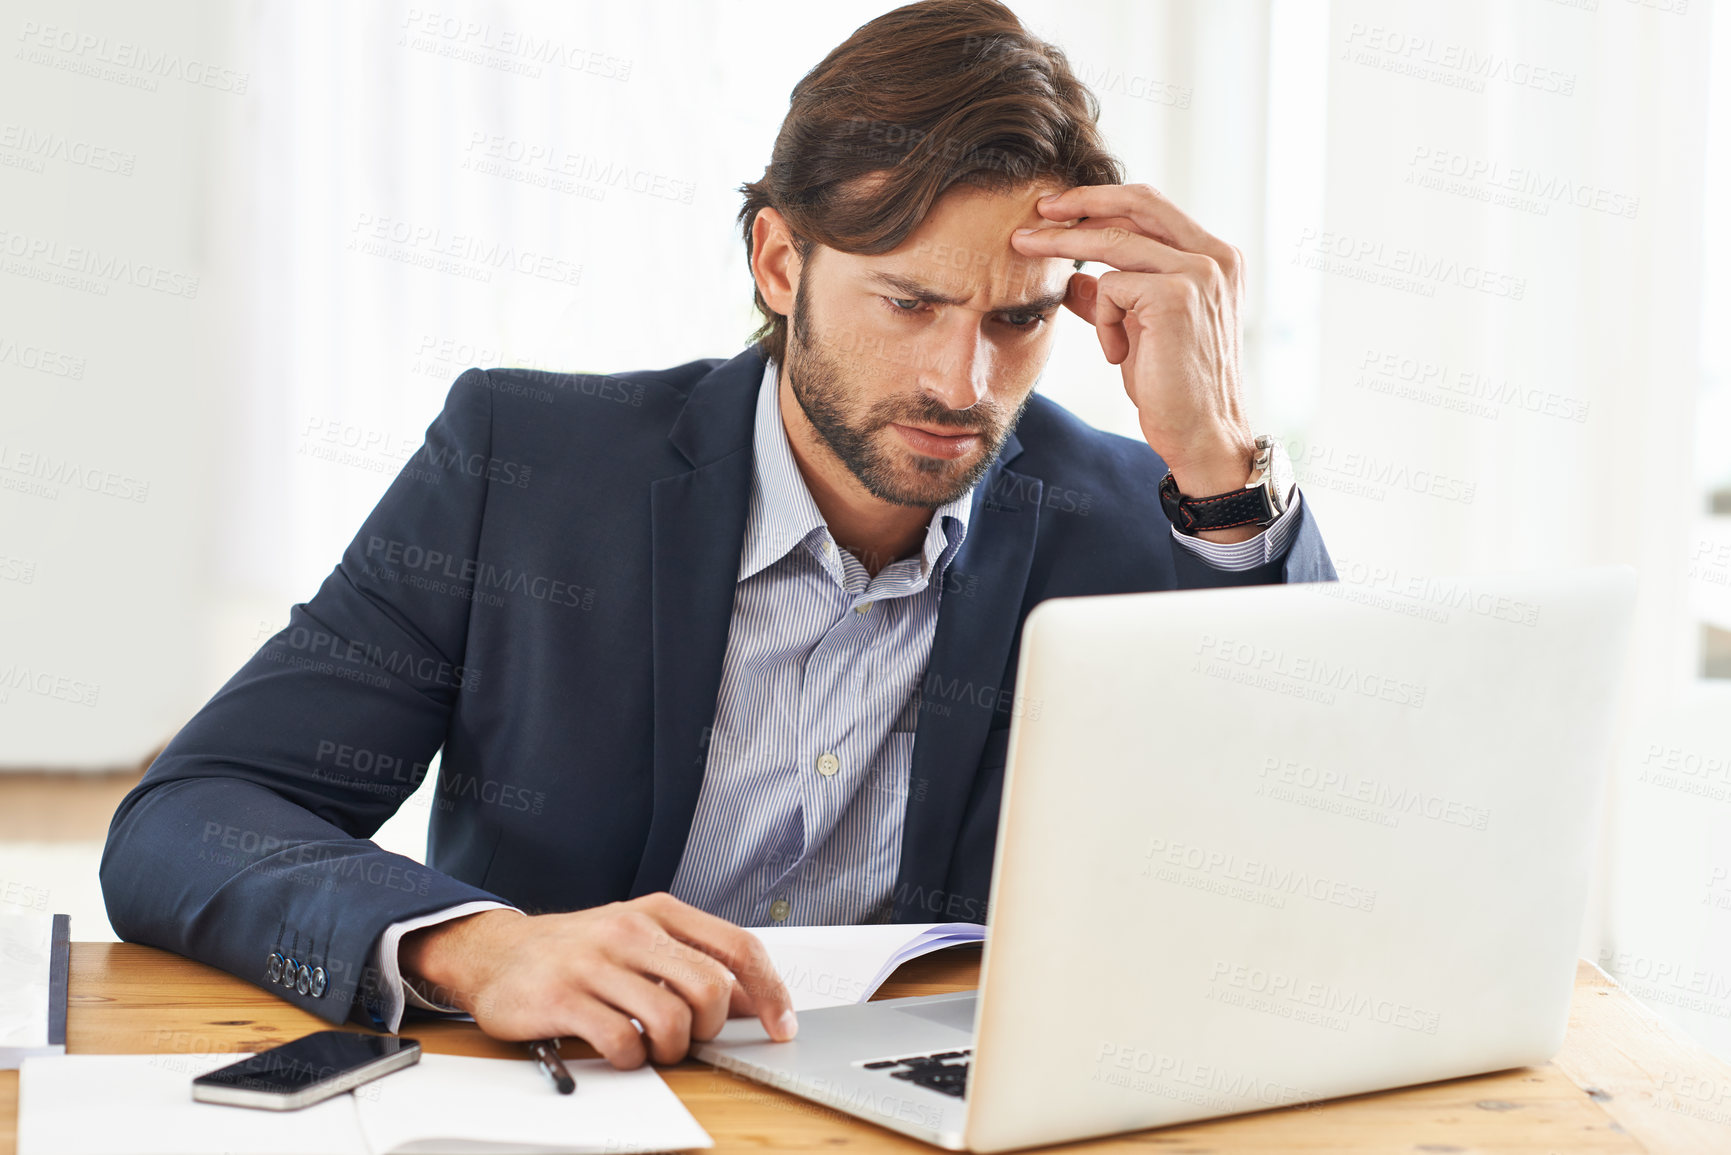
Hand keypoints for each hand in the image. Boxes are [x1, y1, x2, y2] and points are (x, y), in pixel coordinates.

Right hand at [398, 893, 796, 1067]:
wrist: (496, 953)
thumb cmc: (579, 951)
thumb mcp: (642, 942)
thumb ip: (696, 964)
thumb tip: (753, 999)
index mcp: (659, 912)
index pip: (738, 946)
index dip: (770, 991)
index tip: (782, 1025)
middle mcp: (631, 929)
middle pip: (711, 988)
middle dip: (710, 1028)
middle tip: (689, 1038)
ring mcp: (595, 961)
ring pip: (670, 1019)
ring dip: (670, 1049)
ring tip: (652, 1047)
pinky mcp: (562, 998)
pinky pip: (621, 1041)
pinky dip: (631, 1059)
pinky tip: (619, 1050)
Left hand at [1009, 183, 1257, 504]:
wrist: (1201, 435)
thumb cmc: (1173, 389)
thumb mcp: (1138, 332)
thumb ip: (1115, 299)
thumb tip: (1075, 279)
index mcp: (1214, 258)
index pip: (1152, 208)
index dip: (1103, 201)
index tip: (1059, 209)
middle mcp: (1214, 257)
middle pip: (1137, 201)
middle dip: (1080, 201)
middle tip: (1036, 209)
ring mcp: (1200, 274)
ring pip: (1114, 241)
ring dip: (1061, 244)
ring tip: (1024, 248)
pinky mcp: (1176, 297)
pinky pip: (1111, 287)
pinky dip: (1100, 319)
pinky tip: (1116, 354)